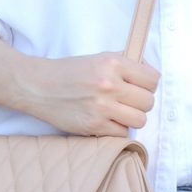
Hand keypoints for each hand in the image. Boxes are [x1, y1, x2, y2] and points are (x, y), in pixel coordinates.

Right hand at [28, 52, 159, 136]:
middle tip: (127, 100)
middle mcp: (109, 85)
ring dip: (132, 118)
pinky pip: (122, 133)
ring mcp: (102, 107)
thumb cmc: (70, 72)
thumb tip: (151, 73)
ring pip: (140, 120)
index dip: (148, 84)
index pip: (152, 80)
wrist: (38, 86)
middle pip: (148, 102)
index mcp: (113, 63)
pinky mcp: (94, 126)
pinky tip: (106, 120)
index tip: (140, 86)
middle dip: (140, 102)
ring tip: (119, 112)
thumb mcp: (99, 58)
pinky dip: (117, 129)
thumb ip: (126, 64)